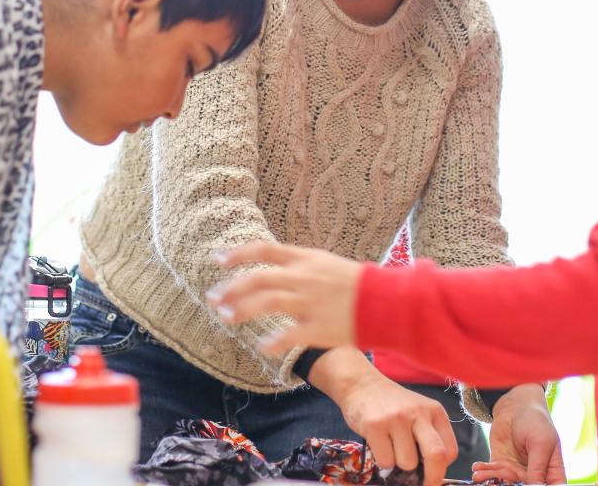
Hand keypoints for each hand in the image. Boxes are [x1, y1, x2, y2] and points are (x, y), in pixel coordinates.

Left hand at [206, 242, 361, 353]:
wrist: (384, 301)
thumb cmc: (354, 283)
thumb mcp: (325, 263)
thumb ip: (298, 265)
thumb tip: (270, 268)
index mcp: (305, 259)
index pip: (264, 250)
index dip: (238, 254)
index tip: (217, 260)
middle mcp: (304, 278)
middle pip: (258, 279)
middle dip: (231, 289)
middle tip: (213, 299)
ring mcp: (310, 303)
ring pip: (266, 302)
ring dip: (242, 310)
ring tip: (227, 317)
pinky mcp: (318, 328)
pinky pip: (288, 336)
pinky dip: (272, 342)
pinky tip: (261, 347)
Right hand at [309, 349, 457, 485]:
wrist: (362, 384)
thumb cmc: (393, 404)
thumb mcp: (418, 412)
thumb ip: (429, 436)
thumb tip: (432, 472)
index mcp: (434, 411)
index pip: (450, 450)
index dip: (443, 470)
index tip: (434, 478)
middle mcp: (418, 413)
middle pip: (436, 456)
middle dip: (431, 478)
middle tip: (423, 485)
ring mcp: (397, 418)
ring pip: (407, 463)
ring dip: (398, 464)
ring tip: (391, 447)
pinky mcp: (375, 426)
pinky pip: (385, 461)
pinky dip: (382, 461)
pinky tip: (378, 444)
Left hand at [471, 384, 564, 483]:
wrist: (515, 404)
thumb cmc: (535, 420)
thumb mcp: (540, 443)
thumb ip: (538, 468)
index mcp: (551, 472)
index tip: (525, 485)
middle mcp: (534, 475)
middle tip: (496, 483)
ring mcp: (516, 471)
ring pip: (504, 484)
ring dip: (491, 480)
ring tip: (479, 476)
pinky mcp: (501, 464)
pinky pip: (492, 475)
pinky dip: (484, 473)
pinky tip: (477, 469)